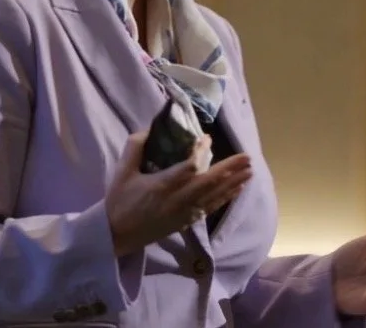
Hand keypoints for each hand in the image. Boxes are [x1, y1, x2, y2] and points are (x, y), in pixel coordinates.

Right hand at [104, 132, 251, 256]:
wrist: (115, 235)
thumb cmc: (119, 201)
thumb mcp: (121, 172)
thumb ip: (134, 147)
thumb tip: (149, 129)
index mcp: (161, 186)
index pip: (188, 167)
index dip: (201, 152)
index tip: (207, 138)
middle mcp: (177, 200)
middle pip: (209, 183)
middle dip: (230, 169)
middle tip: (248, 157)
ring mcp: (184, 213)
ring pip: (214, 196)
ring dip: (234, 183)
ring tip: (250, 171)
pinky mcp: (186, 222)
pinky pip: (211, 208)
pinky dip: (225, 197)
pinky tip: (238, 189)